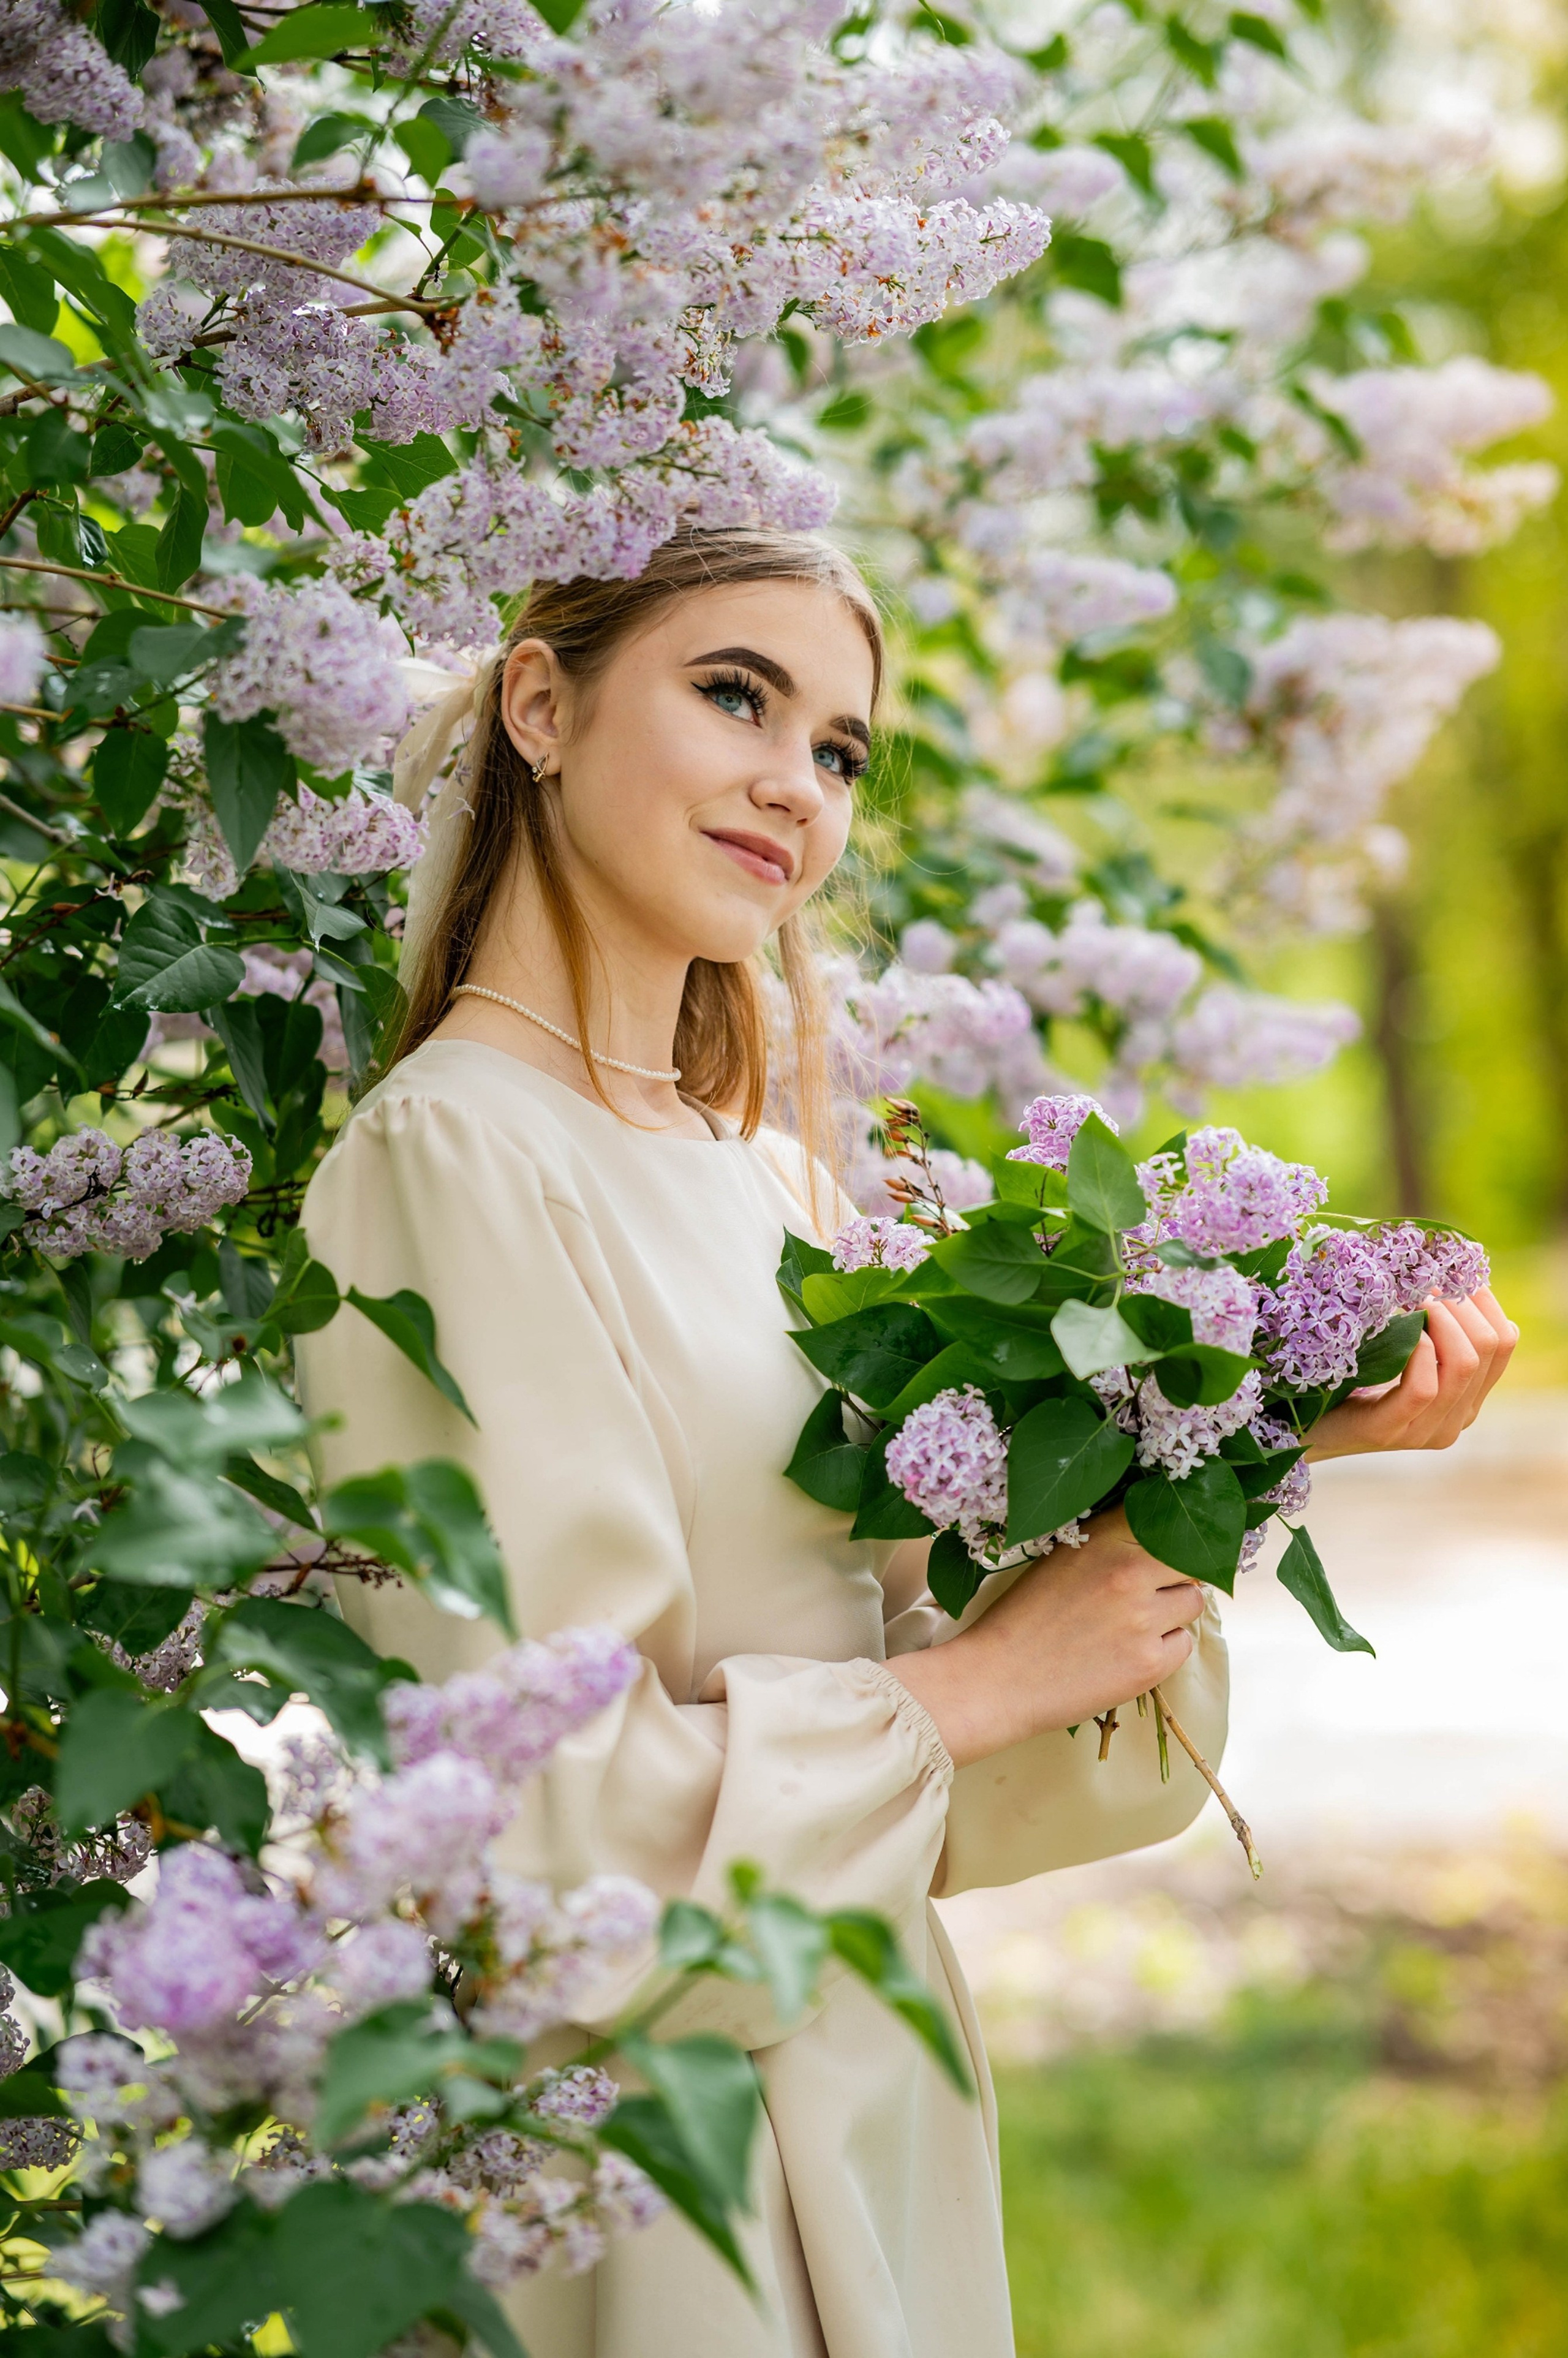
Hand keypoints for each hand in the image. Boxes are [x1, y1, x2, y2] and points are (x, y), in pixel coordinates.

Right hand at [883, 1508, 1204, 1770]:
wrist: (998, 1679)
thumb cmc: (1023, 1618)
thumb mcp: (1060, 1559)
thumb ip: (1107, 1542)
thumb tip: (1159, 1535)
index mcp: (1102, 1539)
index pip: (1164, 1518)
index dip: (1169, 1534)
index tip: (1164, 1546)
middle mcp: (1128, 1572)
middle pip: (1190, 1560)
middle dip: (1177, 1573)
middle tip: (1153, 1590)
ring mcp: (1143, 1618)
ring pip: (1193, 1601)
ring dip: (1173, 1611)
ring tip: (1136, 1624)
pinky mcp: (1150, 1663)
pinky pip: (1184, 1644)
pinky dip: (1165, 1649)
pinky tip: (1130, 1653)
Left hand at [1306, 1286, 1516, 1461]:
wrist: (1309, 1426)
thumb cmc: (1354, 1378)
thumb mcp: (1404, 1354)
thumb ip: (1434, 1333)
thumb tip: (1452, 1278)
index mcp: (1468, 1399)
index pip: (1504, 1343)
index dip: (1484, 1302)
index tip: (1452, 1277)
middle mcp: (1456, 1419)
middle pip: (1488, 1350)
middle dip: (1460, 1306)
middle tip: (1426, 1285)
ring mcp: (1425, 1430)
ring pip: (1463, 1366)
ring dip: (1441, 1320)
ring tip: (1416, 1299)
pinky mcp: (1387, 1431)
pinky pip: (1423, 1388)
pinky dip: (1418, 1350)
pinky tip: (1403, 1333)